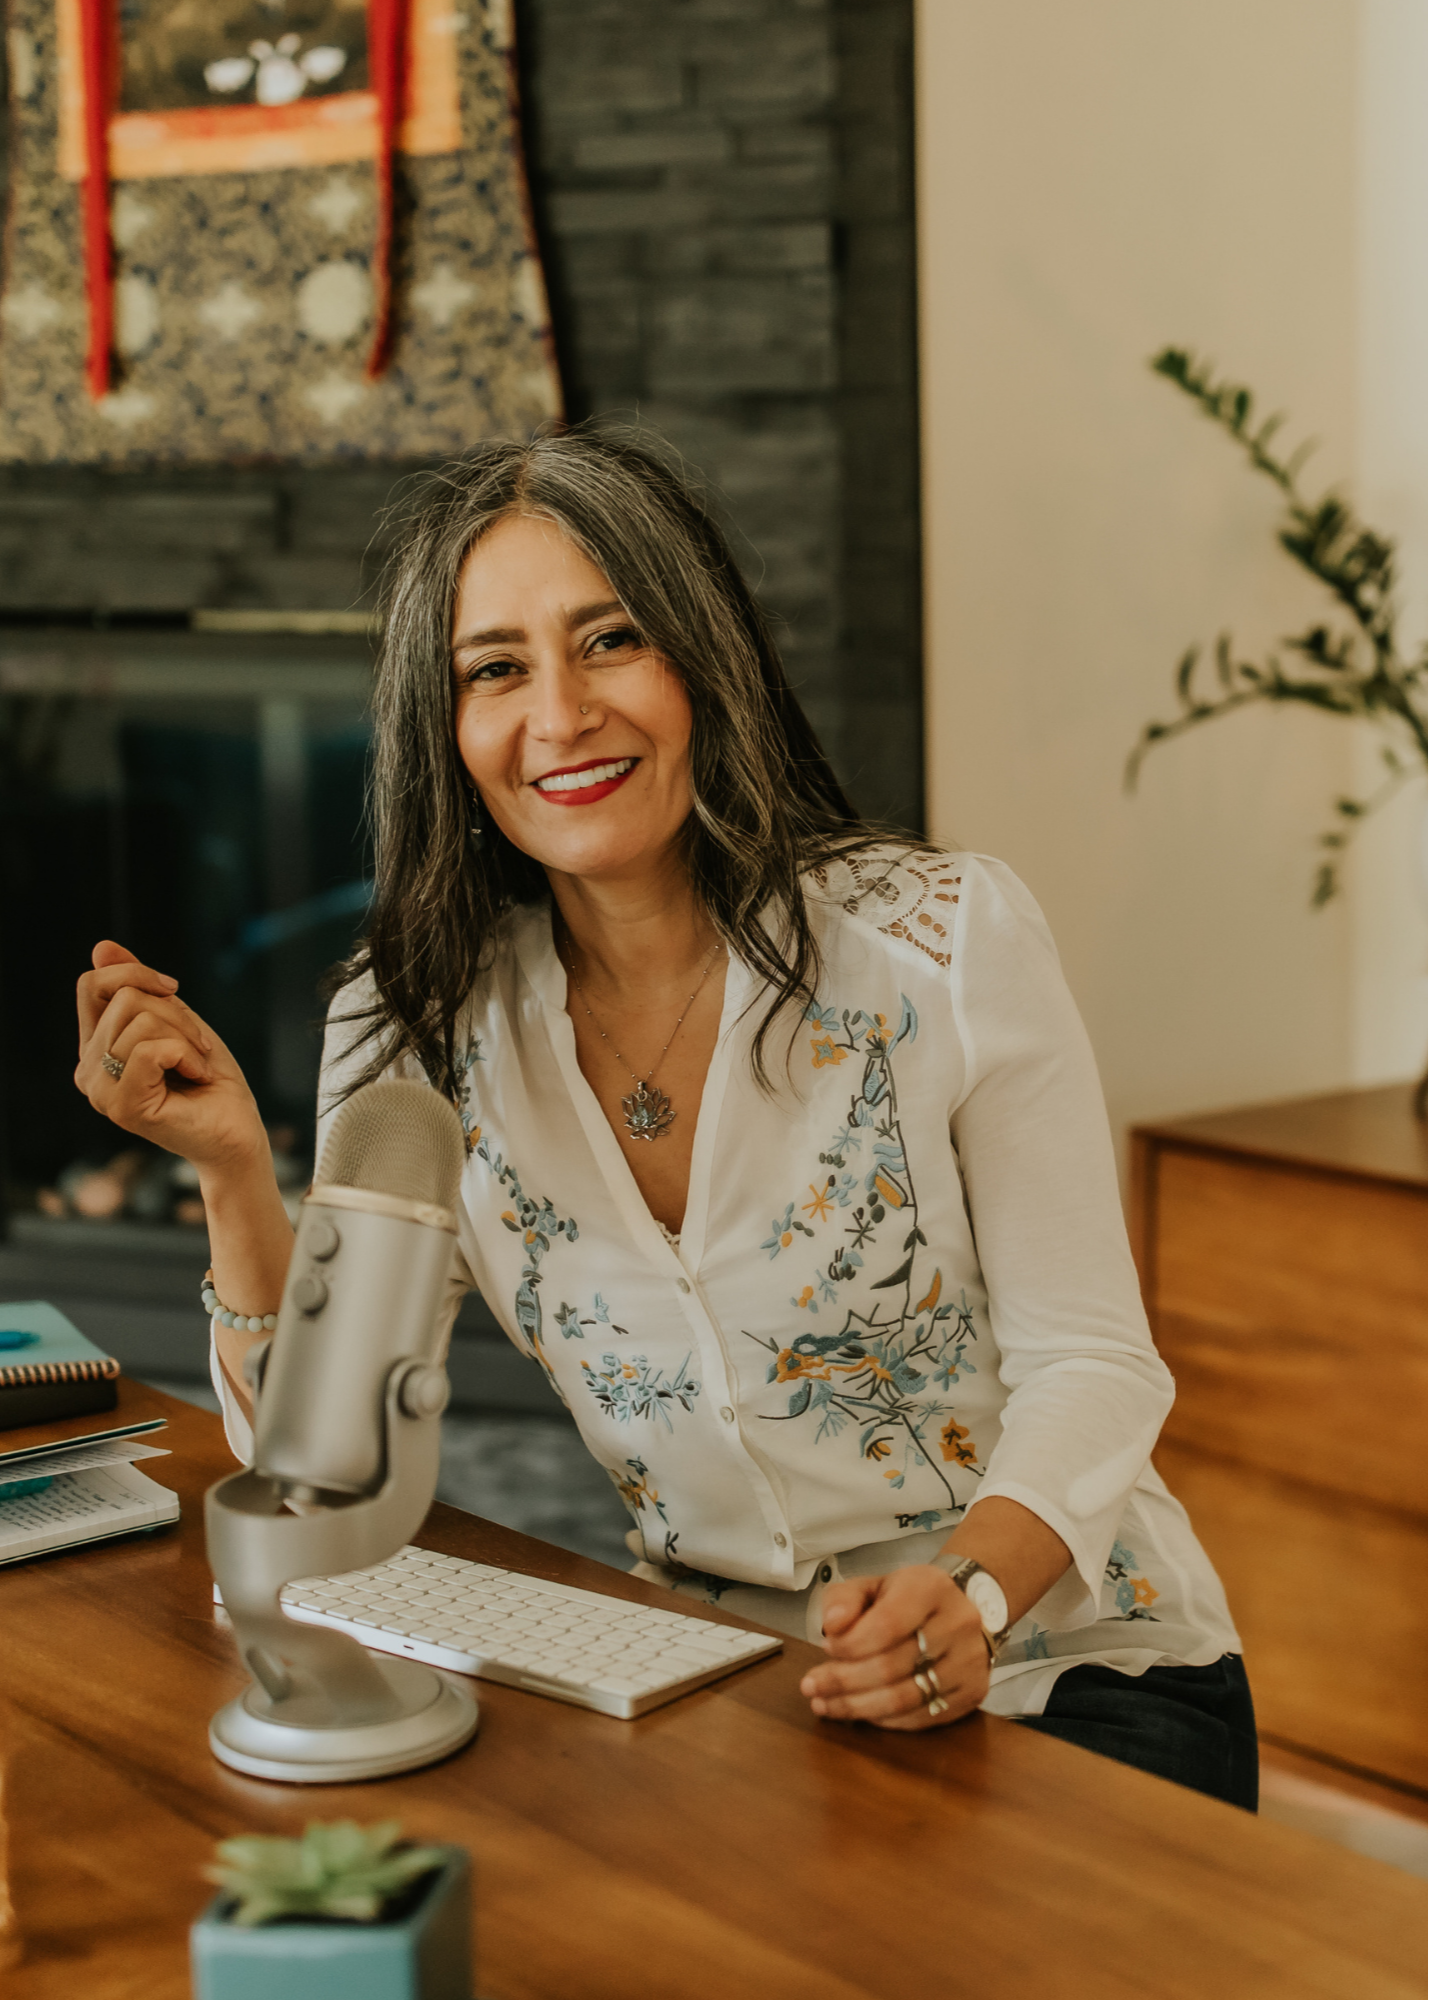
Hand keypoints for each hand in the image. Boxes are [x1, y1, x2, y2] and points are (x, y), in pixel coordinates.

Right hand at [74, 941, 266, 1175]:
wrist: (237, 1132)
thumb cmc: (210, 1080)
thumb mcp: (176, 1020)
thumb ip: (137, 987)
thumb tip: (101, 946)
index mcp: (94, 1048)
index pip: (91, 985)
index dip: (135, 973)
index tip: (173, 990)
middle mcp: (88, 1070)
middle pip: (125, 998)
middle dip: (177, 1014)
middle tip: (198, 1048)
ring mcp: (101, 1091)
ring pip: (141, 1020)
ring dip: (187, 1037)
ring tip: (197, 1065)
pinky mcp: (123, 1107)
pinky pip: (151, 1050)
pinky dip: (187, 1054)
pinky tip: (196, 1075)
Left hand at [799, 1564, 989, 1730]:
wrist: (963, 1607)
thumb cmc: (910, 1598)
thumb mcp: (874, 1584)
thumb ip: (844, 1599)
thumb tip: (832, 1625)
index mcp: (930, 1587)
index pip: (886, 1624)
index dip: (850, 1644)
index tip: (825, 1649)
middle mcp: (957, 1623)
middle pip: (891, 1666)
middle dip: (843, 1681)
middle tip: (812, 1687)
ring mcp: (969, 1661)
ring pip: (905, 1698)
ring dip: (858, 1707)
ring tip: (826, 1705)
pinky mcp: (973, 1692)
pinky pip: (923, 1717)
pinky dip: (886, 1720)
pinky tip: (863, 1712)